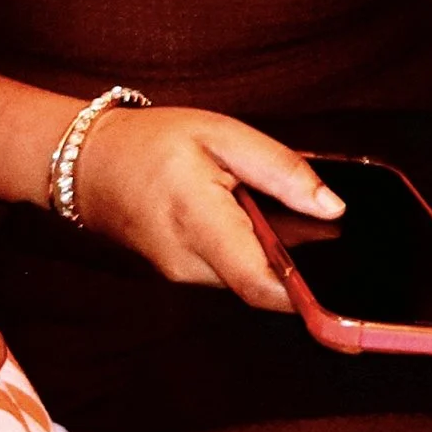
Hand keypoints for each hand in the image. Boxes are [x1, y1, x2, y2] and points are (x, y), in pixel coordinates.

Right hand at [74, 108, 341, 310]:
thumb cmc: (149, 143)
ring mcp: (183, 277)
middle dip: (300, 263)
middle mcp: (190, 263)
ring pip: (249, 280)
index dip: (309, 298)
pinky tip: (249, 220)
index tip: (347, 298)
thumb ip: (280, 169)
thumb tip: (332, 207)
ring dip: (273, 255)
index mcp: (199, 222)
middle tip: (325, 229)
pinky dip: (250, 252)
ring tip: (275, 211)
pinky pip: (231, 273)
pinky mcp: (183, 277)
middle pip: (265, 284)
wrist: (84, 165)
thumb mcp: (220, 134)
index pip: (263, 283)